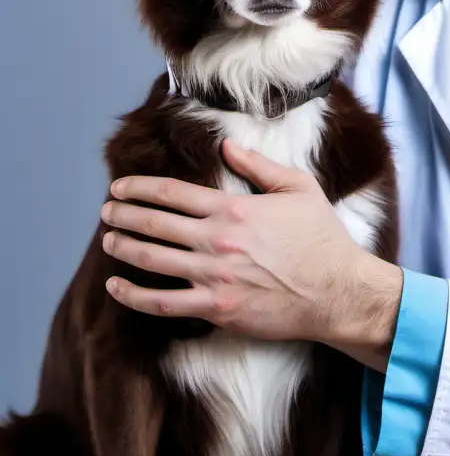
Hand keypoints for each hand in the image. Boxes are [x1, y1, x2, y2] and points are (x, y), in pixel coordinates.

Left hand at [99, 138, 401, 368]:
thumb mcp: (297, 187)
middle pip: (155, 224)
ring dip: (125, 247)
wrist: (337, 290)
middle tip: (106, 211)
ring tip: (109, 240)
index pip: (172, 193)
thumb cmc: (321, 237)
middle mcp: (217, 240)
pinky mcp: (217, 309)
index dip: (139, 188)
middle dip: (124, 215)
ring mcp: (214, 277)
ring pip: (152, 261)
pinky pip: (163, 304)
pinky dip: (134, 296)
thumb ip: (258, 165)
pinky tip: (117, 287)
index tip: (119, 187)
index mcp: (233, 208)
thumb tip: (227, 146)